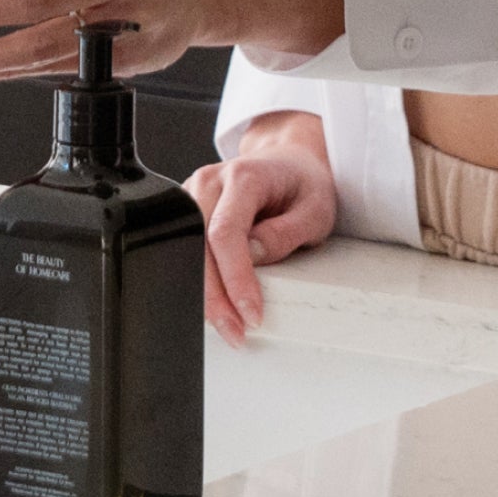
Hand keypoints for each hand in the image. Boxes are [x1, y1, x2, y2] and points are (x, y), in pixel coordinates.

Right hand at [184, 111, 336, 345]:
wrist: (290, 164)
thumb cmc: (302, 185)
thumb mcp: (314, 210)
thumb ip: (285, 232)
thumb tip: (254, 255)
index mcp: (243, 176)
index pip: (226, 232)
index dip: (235, 278)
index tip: (250, 312)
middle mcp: (211, 182)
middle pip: (196, 245)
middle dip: (214, 297)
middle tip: (236, 332)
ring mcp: (194, 194)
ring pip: (183, 250)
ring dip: (202, 292)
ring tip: (228, 324)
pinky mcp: (187, 210)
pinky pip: (183, 248)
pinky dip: (197, 280)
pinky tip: (215, 303)